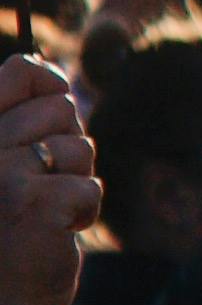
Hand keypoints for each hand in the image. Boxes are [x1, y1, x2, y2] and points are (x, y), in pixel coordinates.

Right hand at [0, 54, 101, 304]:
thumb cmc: (3, 231)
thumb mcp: (3, 163)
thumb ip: (21, 116)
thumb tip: (53, 71)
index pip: (19, 71)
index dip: (48, 87)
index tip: (47, 120)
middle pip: (61, 107)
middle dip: (64, 148)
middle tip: (36, 186)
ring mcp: (2, 174)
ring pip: (80, 146)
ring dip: (73, 182)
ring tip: (41, 213)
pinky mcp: (36, 204)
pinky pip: (90, 186)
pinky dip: (82, 213)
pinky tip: (53, 234)